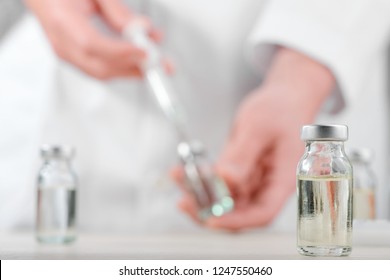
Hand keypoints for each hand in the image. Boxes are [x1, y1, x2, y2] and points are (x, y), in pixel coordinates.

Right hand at [25, 0, 160, 78]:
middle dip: (134, 69)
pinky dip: (125, 66)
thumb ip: (116, 9)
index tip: (145, 52)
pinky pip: (102, 68)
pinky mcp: (76, 58)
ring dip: (133, 70)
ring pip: (104, 72)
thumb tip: (141, 28)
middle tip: (161, 65)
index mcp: (61, 20)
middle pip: (100, 67)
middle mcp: (62, 42)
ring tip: (158, 63)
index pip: (91, 44)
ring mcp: (68, 54)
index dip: (120, 52)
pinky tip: (142, 58)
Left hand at [174, 47, 334, 229]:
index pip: (262, 214)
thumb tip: (226, 179)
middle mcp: (266, 186)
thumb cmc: (281, 109)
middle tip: (184, 201)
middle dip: (209, 211)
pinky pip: (217, 183)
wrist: (283, 98)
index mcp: (282, 180)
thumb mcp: (260, 127)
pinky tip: (182, 170)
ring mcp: (251, 180)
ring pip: (224, 200)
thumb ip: (243, 154)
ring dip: (200, 194)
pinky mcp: (238, 172)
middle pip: (239, 212)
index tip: (211, 220)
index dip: (237, 222)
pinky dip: (200, 179)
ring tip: (179, 178)